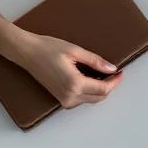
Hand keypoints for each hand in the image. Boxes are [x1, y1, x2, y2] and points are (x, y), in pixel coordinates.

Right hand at [0, 11, 121, 107]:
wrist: (26, 52)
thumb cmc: (47, 48)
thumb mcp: (75, 51)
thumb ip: (95, 62)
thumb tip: (112, 69)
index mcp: (74, 84)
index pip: (103, 89)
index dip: (115, 82)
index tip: (120, 73)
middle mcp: (70, 96)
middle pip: (99, 97)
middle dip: (109, 86)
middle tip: (114, 73)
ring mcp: (64, 100)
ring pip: (91, 99)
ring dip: (100, 90)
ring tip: (103, 74)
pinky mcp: (61, 99)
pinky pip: (82, 99)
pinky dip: (89, 92)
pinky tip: (90, 79)